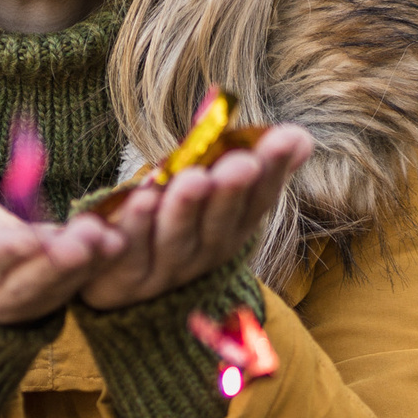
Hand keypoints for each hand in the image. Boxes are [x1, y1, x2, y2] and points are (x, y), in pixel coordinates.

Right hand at [0, 182, 127, 324]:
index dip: (2, 252)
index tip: (27, 237)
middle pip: (25, 283)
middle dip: (56, 262)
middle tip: (83, 240)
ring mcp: (20, 302)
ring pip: (55, 287)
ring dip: (85, 264)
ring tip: (108, 238)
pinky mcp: (47, 296)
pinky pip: (73, 284)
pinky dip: (96, 266)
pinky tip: (118, 242)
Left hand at [74, 123, 312, 311]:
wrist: (115, 280)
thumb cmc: (170, 222)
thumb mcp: (211, 193)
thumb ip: (252, 166)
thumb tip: (302, 138)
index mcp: (228, 231)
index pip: (257, 201)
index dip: (273, 172)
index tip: (286, 139)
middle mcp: (201, 255)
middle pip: (218, 225)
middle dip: (230, 193)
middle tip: (240, 162)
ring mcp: (161, 271)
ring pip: (175, 241)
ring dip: (183, 211)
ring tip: (190, 179)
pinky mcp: (118, 280)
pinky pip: (123, 257)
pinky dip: (127, 233)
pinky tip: (129, 208)